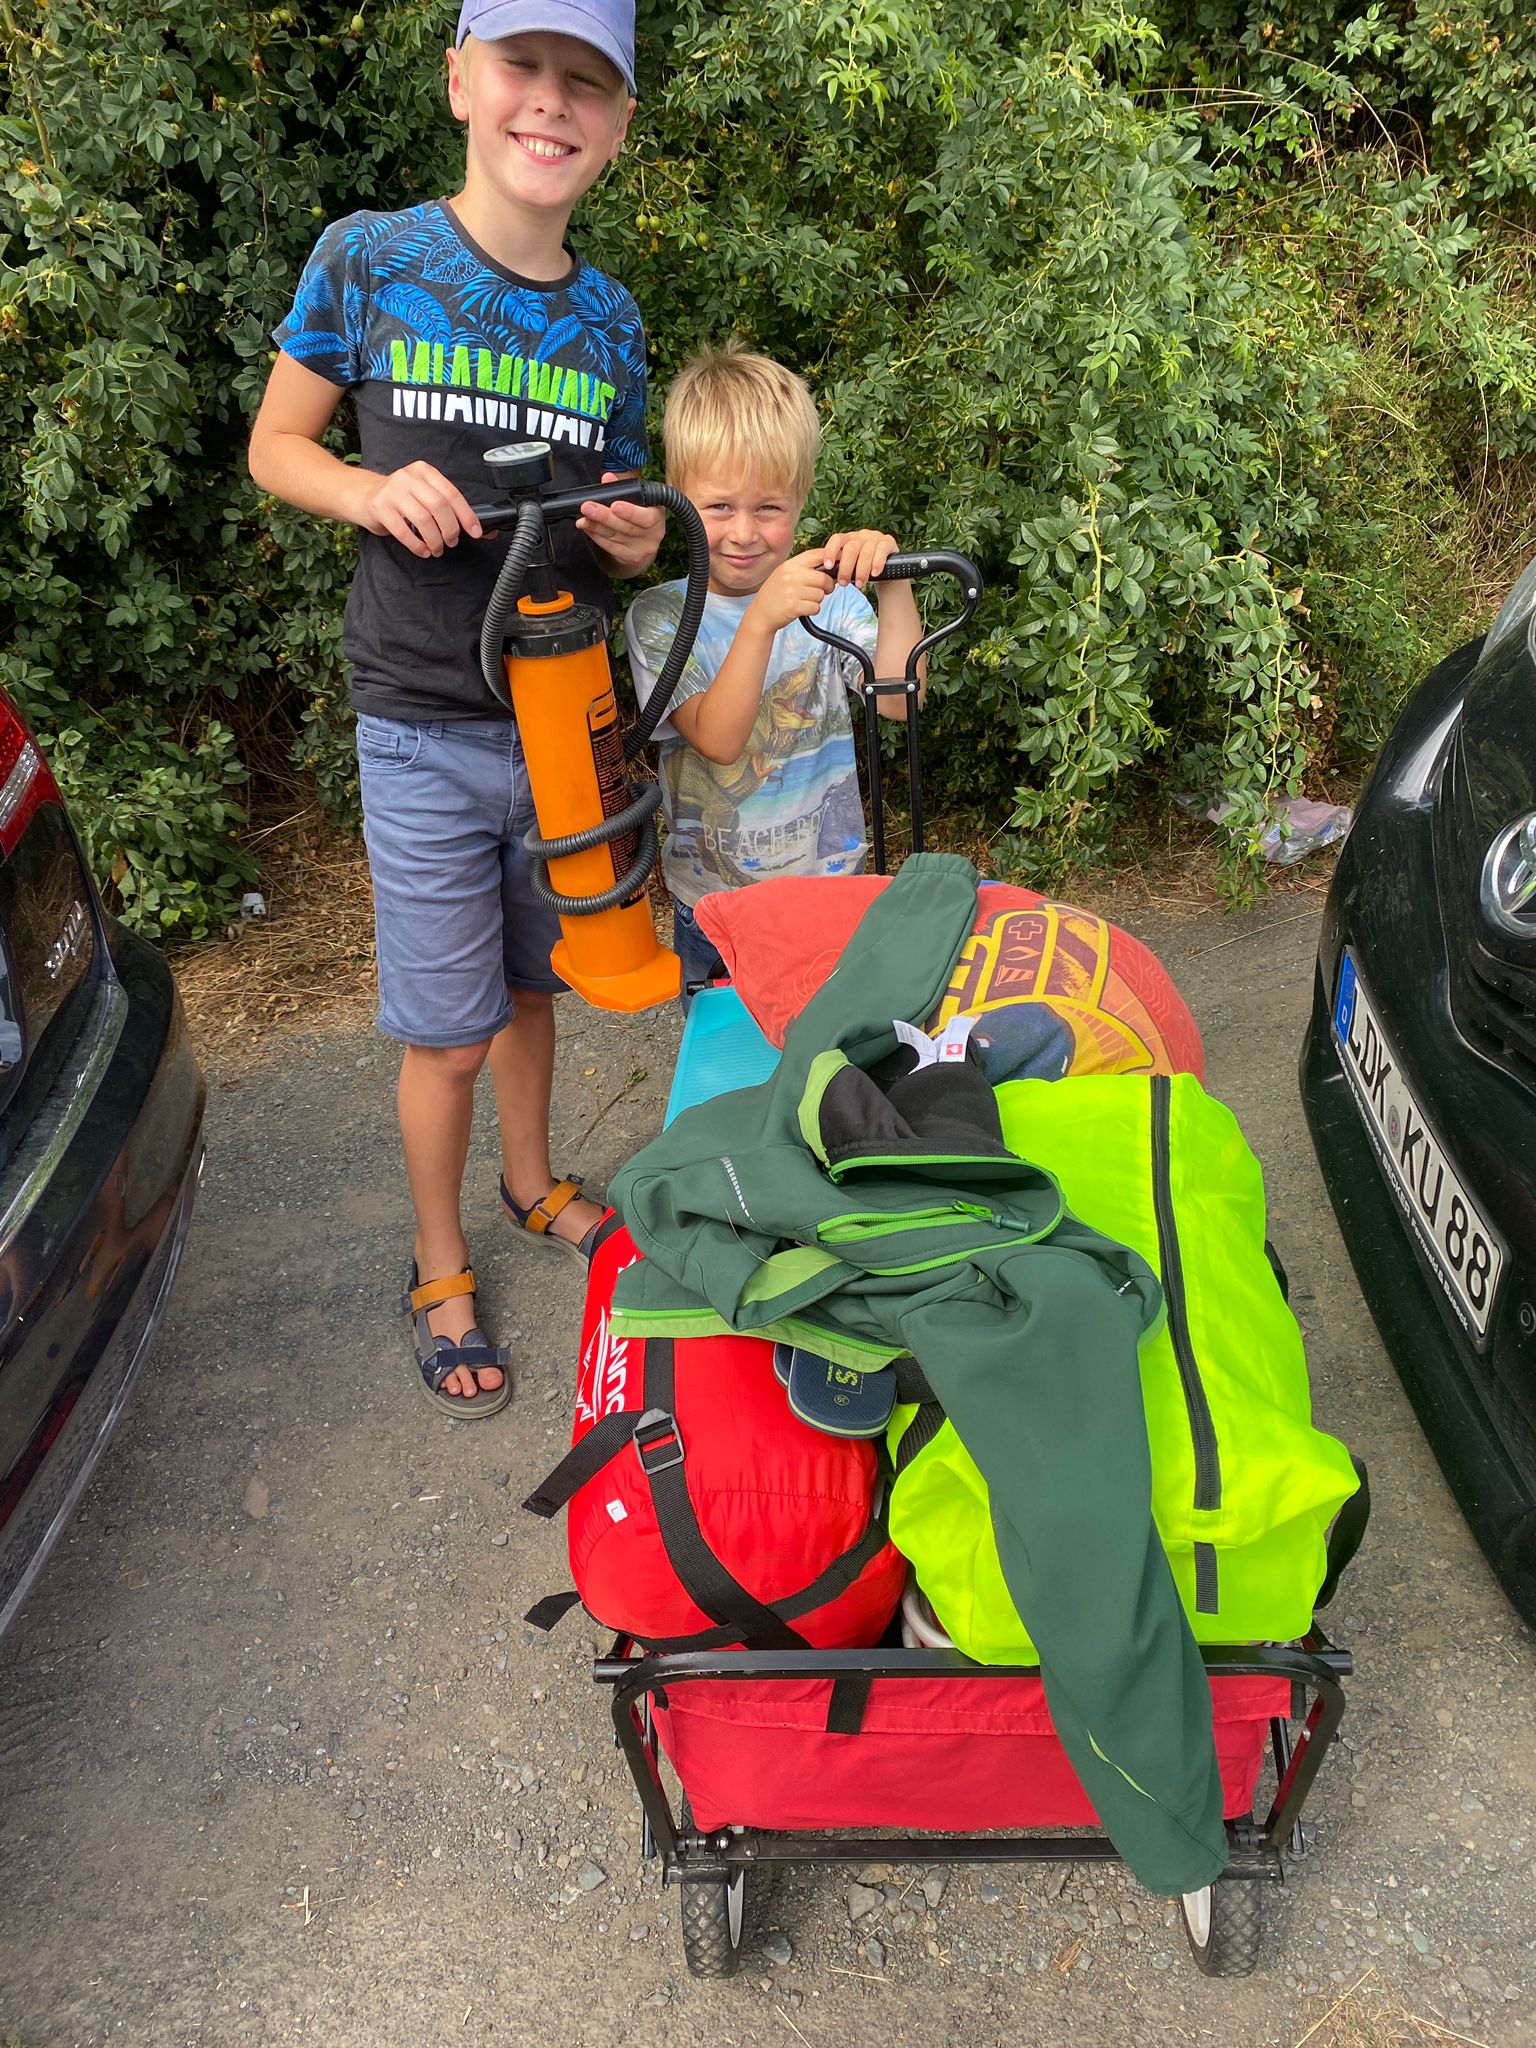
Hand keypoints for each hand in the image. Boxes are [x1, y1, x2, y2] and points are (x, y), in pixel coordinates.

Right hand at [357, 461, 481, 557]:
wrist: (365, 497)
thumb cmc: (401, 500)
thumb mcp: (424, 495)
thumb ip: (447, 508)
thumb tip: (478, 529)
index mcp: (425, 472)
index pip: (452, 494)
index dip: (466, 515)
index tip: (476, 532)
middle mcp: (409, 477)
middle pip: (439, 506)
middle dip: (450, 529)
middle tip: (451, 542)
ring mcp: (393, 491)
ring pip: (423, 519)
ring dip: (434, 540)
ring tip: (437, 549)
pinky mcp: (380, 507)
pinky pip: (403, 531)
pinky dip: (417, 545)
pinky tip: (423, 550)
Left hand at [576, 472, 665, 576]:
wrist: (646, 542)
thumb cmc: (641, 515)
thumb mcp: (638, 500)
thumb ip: (623, 489)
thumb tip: (608, 478)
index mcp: (657, 516)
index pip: (646, 517)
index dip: (630, 512)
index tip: (614, 505)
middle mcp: (653, 534)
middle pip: (626, 527)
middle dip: (604, 516)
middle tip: (587, 507)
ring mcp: (642, 548)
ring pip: (615, 536)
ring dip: (595, 526)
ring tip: (582, 519)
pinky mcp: (631, 558)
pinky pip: (610, 547)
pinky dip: (596, 536)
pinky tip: (587, 528)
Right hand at [748, 546, 836, 633]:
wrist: (761, 613)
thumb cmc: (777, 593)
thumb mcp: (786, 573)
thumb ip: (806, 568)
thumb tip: (833, 565)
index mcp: (791, 564)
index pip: (818, 555)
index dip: (831, 561)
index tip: (834, 569)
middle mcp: (791, 575)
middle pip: (824, 578)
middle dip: (828, 586)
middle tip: (823, 590)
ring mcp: (792, 591)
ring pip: (821, 594)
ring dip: (818, 600)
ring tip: (806, 600)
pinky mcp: (793, 606)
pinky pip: (815, 607)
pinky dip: (813, 610)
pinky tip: (803, 608)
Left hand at [820, 528, 897, 588]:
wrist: (887, 570)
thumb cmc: (863, 568)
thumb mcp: (850, 566)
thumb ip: (838, 567)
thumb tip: (821, 578)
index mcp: (848, 539)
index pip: (836, 540)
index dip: (831, 552)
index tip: (828, 566)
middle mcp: (861, 535)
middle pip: (850, 549)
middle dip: (845, 568)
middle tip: (843, 583)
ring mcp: (875, 537)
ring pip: (866, 552)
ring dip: (861, 570)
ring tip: (859, 584)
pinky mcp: (888, 542)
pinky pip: (881, 551)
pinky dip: (877, 563)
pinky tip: (874, 573)